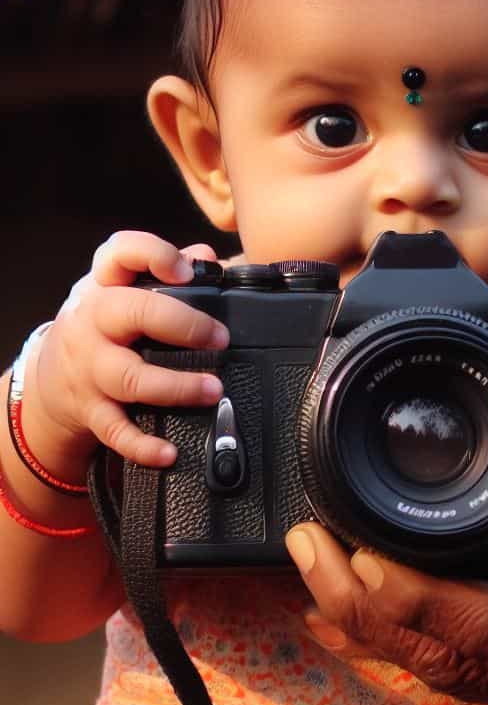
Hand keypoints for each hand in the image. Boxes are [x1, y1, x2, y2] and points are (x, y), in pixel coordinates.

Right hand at [30, 231, 228, 468]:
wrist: (51, 377)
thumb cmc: (104, 326)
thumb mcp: (124, 289)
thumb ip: (166, 271)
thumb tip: (209, 259)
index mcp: (105, 285)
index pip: (120, 253)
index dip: (153, 255)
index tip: (185, 269)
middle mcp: (93, 322)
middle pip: (132, 312)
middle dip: (182, 324)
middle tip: (220, 338)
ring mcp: (89, 368)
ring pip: (130, 377)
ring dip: (176, 386)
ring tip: (213, 389)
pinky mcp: (90, 409)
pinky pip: (116, 431)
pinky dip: (142, 445)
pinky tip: (169, 451)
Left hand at [285, 475, 487, 704]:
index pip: (482, 621)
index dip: (403, 591)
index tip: (350, 547)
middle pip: (444, 661)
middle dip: (363, 610)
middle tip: (309, 550)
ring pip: (456, 683)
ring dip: (385, 632)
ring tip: (328, 576)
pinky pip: (487, 684)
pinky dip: (430, 648)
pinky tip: (398, 614)